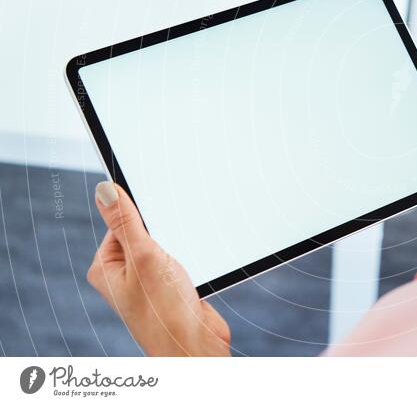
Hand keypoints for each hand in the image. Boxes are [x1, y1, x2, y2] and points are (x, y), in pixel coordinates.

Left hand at [87, 182, 229, 355]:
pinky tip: (191, 273)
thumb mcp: (144, 256)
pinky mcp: (168, 288)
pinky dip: (188, 260)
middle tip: (171, 253)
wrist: (194, 345)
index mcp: (105, 267)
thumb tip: (104, 189)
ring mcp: (145, 283)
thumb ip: (125, 221)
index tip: (157, 225)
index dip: (142, 218)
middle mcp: (122, 275)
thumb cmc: (164, 311)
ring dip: (178, 249)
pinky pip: (177, 261)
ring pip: (165, 247)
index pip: (120, 222)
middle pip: (144, 233)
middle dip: (164, 235)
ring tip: (180, 268)